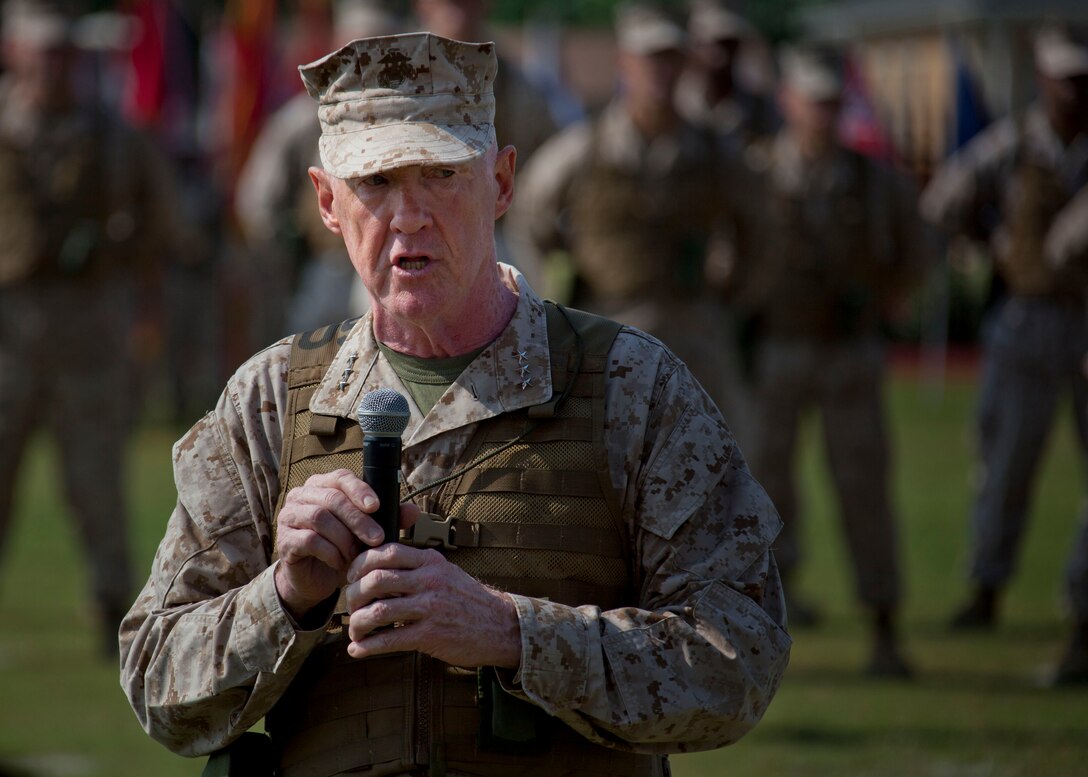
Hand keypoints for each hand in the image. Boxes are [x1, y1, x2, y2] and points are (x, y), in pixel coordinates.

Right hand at [274, 469, 412, 620]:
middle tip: (376, 538)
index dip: (360, 490)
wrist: (317, 579)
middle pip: (332, 498)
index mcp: (323, 485)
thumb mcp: (368, 533)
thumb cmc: (343, 548)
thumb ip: (389, 519)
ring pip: (319, 517)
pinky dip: (330, 552)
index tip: (377, 507)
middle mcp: (302, 495)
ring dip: (344, 537)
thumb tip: (414, 511)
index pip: (341, 477)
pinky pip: (308, 540)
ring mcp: (289, 516)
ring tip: (357, 555)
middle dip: (358, 519)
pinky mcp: (284, 540)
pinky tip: (341, 563)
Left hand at [344, 544, 521, 668]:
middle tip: (349, 606)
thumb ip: (417, 567)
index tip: (351, 577)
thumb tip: (378, 570)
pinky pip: (390, 639)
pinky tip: (358, 650)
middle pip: (376, 580)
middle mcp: (430, 580)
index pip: (386, 552)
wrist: (500, 626)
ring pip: (378, 611)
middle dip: (354, 595)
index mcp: (431, 561)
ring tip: (354, 632)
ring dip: (357, 624)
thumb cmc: (467, 600)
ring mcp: (430, 608)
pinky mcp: (431, 635)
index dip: (360, 564)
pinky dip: (368, 647)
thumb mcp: (446, 572)